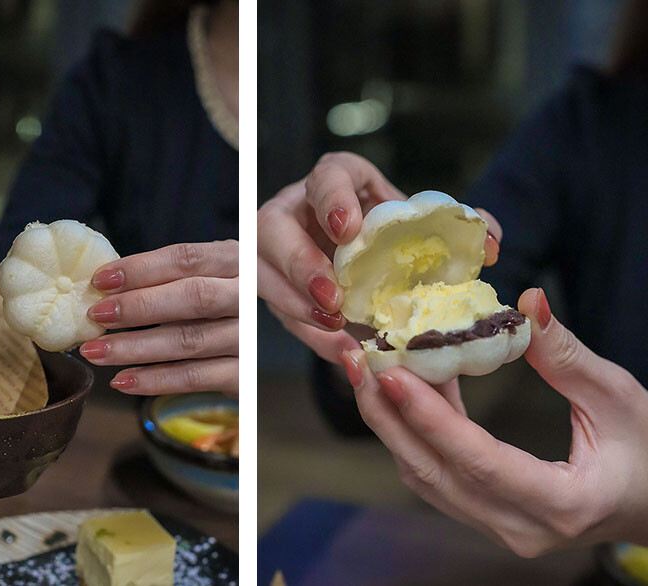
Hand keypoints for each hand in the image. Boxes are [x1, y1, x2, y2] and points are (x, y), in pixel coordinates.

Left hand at [79, 241, 238, 395]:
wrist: (267, 333)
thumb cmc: (217, 301)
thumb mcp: (204, 275)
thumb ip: (165, 278)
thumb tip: (104, 286)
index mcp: (236, 259)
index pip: (187, 259)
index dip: (142, 268)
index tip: (101, 280)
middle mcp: (247, 294)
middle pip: (194, 297)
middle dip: (139, 306)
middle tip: (97, 315)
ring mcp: (249, 335)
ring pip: (189, 340)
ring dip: (136, 347)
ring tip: (97, 351)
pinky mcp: (244, 373)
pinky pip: (195, 377)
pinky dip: (155, 380)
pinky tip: (124, 380)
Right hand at [258, 151, 500, 363]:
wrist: (366, 255)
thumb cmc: (390, 233)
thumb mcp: (419, 225)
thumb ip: (457, 228)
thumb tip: (490, 243)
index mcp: (336, 181)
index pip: (325, 178)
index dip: (332, 199)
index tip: (348, 229)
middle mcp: (294, 210)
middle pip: (272, 229)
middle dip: (300, 264)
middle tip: (335, 298)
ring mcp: (274, 249)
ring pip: (262, 272)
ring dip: (295, 304)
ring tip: (336, 329)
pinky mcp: (272, 284)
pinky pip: (277, 309)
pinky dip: (307, 332)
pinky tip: (338, 349)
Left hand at [340, 287, 647, 556]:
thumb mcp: (620, 398)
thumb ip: (568, 355)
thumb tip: (527, 302)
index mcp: (561, 503)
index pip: (479, 462)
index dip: (430, 418)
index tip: (391, 373)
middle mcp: (520, 526)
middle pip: (434, 473)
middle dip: (387, 416)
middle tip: (357, 362)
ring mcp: (499, 526)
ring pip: (425, 477)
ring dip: (392, 423)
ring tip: (368, 370)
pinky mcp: (486, 514)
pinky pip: (435, 476)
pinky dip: (413, 433)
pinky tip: (405, 389)